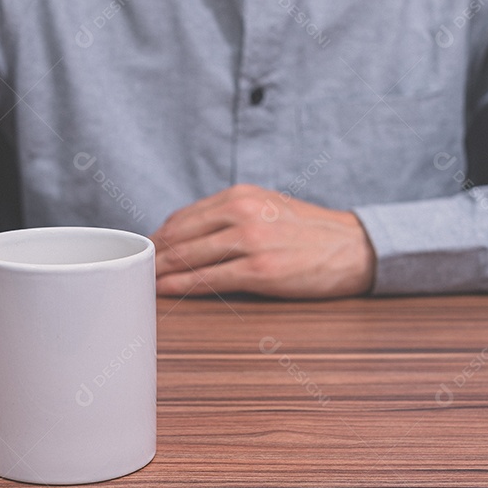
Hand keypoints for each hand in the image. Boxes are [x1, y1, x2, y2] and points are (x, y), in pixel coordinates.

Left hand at [151, 184, 375, 297]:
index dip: (159, 237)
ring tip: (142, 284)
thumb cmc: (311, 233)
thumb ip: (231, 216)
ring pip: (189, 257)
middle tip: (131, 271)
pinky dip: (182, 287)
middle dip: (152, 256)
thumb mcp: (269, 208)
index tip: (143, 252)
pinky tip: (168, 292)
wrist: (356, 248)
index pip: (184, 217)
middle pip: (179, 236)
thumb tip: (189, 236)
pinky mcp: (260, 270)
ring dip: (161, 273)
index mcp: (242, 195)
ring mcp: (251, 241)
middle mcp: (243, 212)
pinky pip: (209, 280)